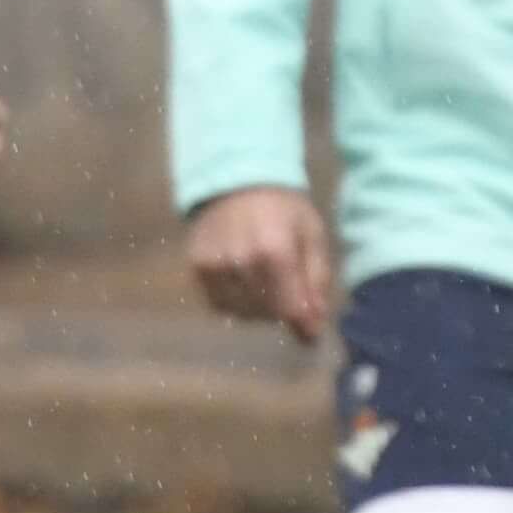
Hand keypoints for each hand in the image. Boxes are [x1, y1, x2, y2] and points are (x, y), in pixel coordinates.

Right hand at [182, 184, 332, 341]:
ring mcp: (213, 266)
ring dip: (261, 309)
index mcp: (274, 249)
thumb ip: (316, 281)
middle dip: (285, 310)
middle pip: (268, 313)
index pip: (290, 308)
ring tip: (268, 282)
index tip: (312, 330)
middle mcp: (239, 261)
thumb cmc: (284, 208)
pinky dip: (237, 303)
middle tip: (291, 291)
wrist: (236, 181)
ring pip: (243, 313)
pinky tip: (246, 281)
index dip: (304, 324)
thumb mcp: (313, 236)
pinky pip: (220, 305)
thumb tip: (314, 327)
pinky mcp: (196, 269)